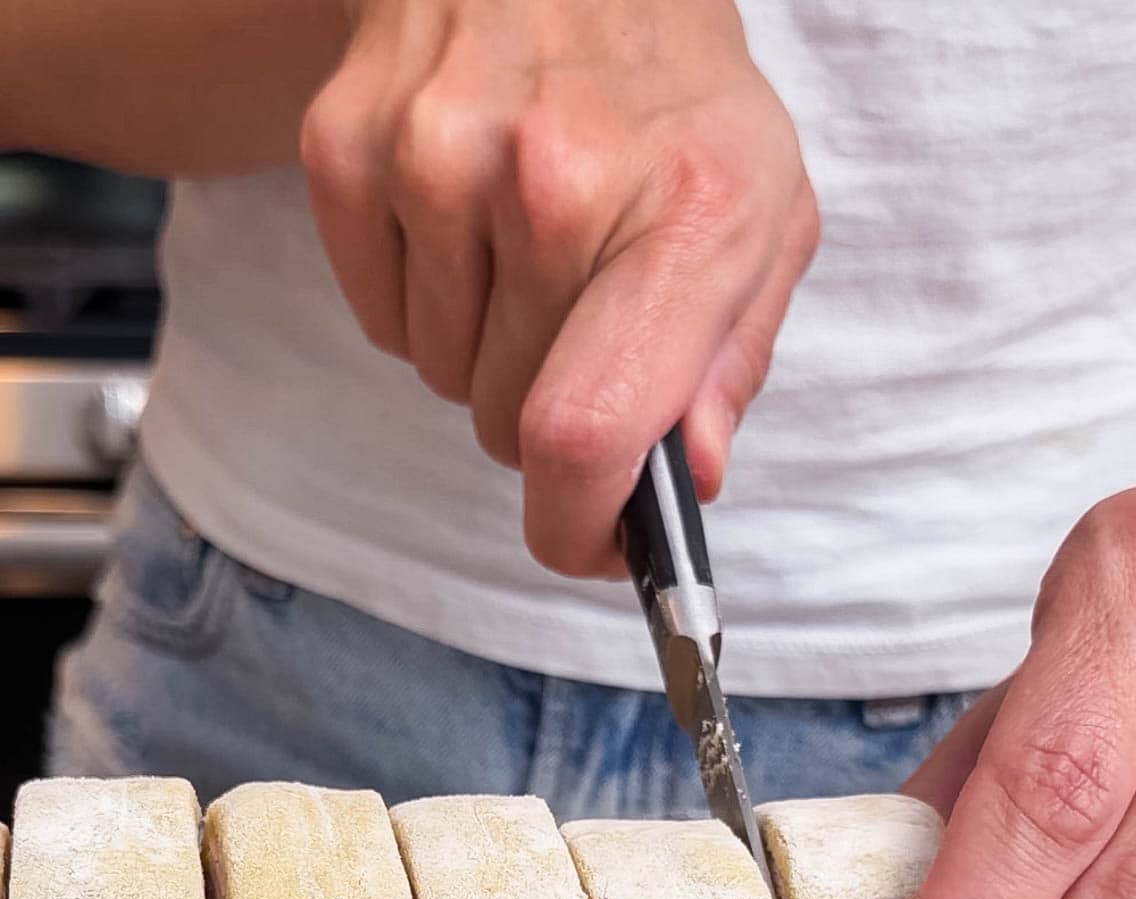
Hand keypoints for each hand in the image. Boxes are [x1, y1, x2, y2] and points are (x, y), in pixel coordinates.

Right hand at [300, 0, 817, 575]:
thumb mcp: (759, 212)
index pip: (587, 432)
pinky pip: (380, 321)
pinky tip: (467, 222)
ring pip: (440, 378)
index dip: (574, 528)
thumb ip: (731, 364)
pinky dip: (422, 302)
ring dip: (482, 351)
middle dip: (542, 413)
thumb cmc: (670, 93)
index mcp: (682, 211)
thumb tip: (686, 482)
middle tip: (577, 322)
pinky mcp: (352, 147)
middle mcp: (553, 180)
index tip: (586, 545)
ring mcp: (437, 156)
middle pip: (507, 425)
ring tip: (525, 249)